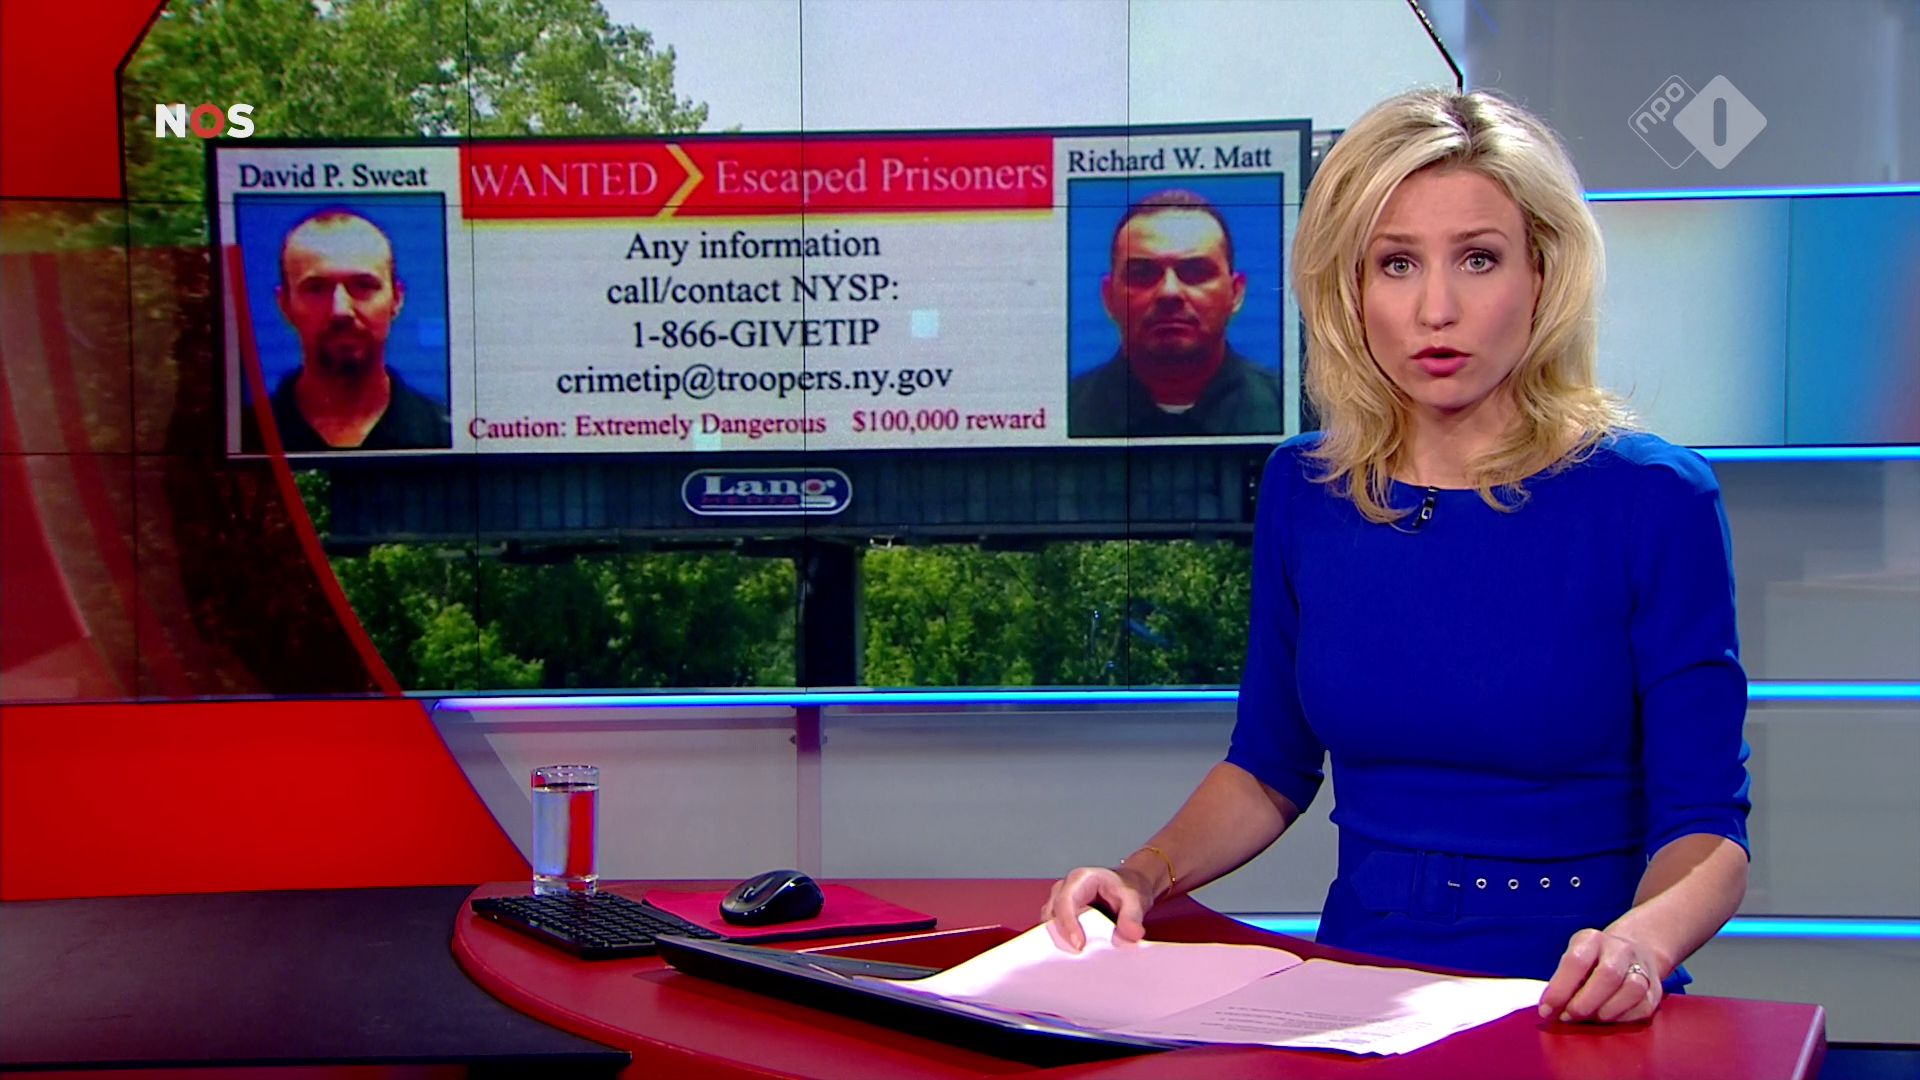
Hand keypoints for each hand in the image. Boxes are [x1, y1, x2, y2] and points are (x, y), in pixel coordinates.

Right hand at [1041, 865, 1154, 951]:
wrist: (1128, 888)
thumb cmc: (1126, 889)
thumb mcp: (1134, 899)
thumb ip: (1132, 916)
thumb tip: (1131, 934)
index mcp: (1080, 879)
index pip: (1065, 901)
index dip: (1068, 924)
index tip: (1079, 945)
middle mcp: (1065, 889)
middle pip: (1052, 913)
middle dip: (1062, 935)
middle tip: (1079, 957)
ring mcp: (1060, 902)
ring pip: (1050, 924)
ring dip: (1061, 940)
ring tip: (1079, 957)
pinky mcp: (1062, 916)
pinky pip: (1055, 930)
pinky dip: (1064, 943)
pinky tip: (1078, 955)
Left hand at [1538, 928, 1664, 1023]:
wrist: (1633, 950)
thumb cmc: (1592, 961)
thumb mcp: (1574, 959)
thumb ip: (1562, 982)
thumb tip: (1550, 1011)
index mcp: (1592, 939)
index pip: (1576, 960)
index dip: (1560, 989)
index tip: (1546, 1010)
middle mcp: (1620, 949)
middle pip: (1608, 975)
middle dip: (1585, 1003)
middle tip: (1568, 1018)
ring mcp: (1641, 967)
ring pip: (1632, 990)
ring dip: (1606, 1012)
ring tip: (1590, 1020)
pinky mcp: (1655, 989)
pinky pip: (1642, 1007)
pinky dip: (1623, 1018)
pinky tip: (1608, 1020)